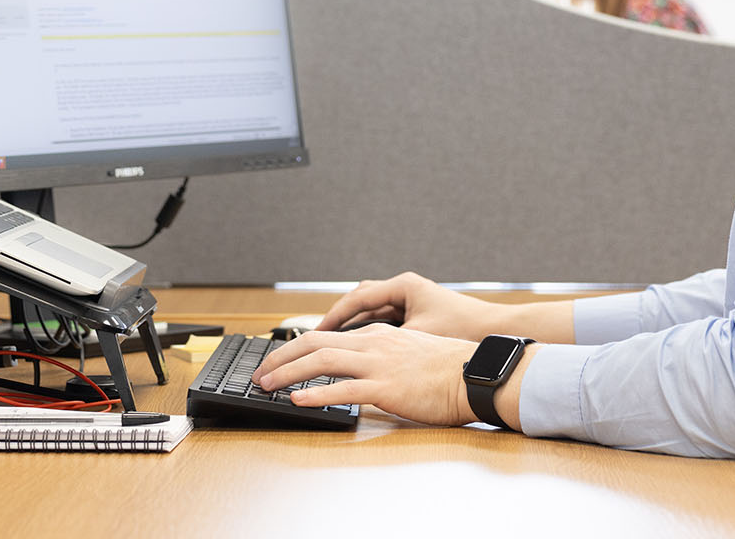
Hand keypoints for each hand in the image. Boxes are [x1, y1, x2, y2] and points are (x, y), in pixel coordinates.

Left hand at [250, 324, 483, 426]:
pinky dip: (315, 394)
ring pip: (321, 361)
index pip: (326, 336)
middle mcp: (373, 343)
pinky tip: (297, 400)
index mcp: (377, 335)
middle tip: (260, 373)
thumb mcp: (409, 350)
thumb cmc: (447, 368)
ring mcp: (378, 364)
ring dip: (287, 373)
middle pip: (314, 343)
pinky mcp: (386, 387)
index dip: (296, 349)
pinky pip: (343, 389)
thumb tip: (360, 369)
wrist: (474, 375)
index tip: (278, 361)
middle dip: (281, 357)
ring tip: (267, 385)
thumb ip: (382, 355)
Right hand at [317, 272, 502, 339]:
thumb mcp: (418, 338)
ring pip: (370, 311)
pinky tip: (360, 350)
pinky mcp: (418, 316)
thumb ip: (385, 343)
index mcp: (403, 287)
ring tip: (330, 345)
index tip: (314, 333)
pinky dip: (369, 332)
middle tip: (314, 339)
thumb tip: (355, 355)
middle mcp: (405, 290)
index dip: (333, 317)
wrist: (494, 334)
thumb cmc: (462, 331)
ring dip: (352, 326)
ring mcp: (411, 302)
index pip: (356, 299)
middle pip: (359, 301)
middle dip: (337, 320)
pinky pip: (384, 322)